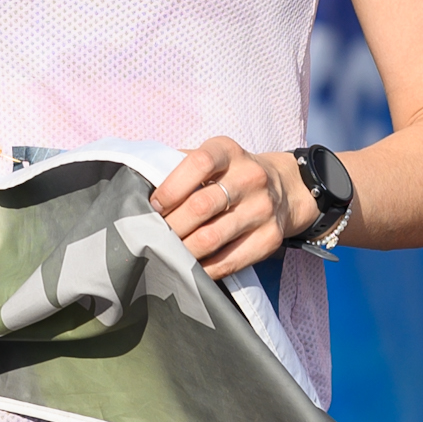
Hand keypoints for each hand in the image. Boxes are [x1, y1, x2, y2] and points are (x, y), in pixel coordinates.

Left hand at [148, 137, 318, 280]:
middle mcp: (250, 177)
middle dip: (170, 226)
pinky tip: (188, 269)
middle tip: (151, 236)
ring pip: (211, 238)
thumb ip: (179, 166)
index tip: (153, 206)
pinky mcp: (270, 239)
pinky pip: (229, 261)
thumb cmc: (230, 174)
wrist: (284, 188)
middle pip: (201, 206)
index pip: (198, 164)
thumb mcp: (211, 157)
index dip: (171, 188)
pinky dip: (203, 270)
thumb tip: (138, 186)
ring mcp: (263, 209)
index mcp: (229, 151)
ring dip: (182, 250)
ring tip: (165, 254)